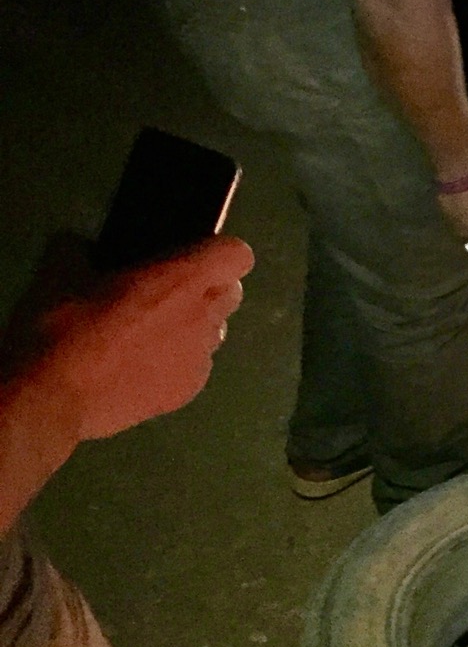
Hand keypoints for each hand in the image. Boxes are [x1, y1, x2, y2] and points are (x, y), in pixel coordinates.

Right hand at [4, 235, 253, 442]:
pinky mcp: (188, 391)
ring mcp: (200, 357)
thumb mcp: (60, 274)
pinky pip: (197, 367)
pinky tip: (141, 370)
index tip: (192, 258)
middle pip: (231, 292)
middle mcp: (204, 315)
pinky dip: (178, 364)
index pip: (238, 254)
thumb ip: (81, 251)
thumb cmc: (62, 328)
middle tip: (167, 295)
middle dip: (208, 289)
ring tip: (150, 337)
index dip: (219, 254)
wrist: (51, 397)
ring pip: (215, 332)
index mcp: (184, 278)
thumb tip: (80, 248)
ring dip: (194, 328)